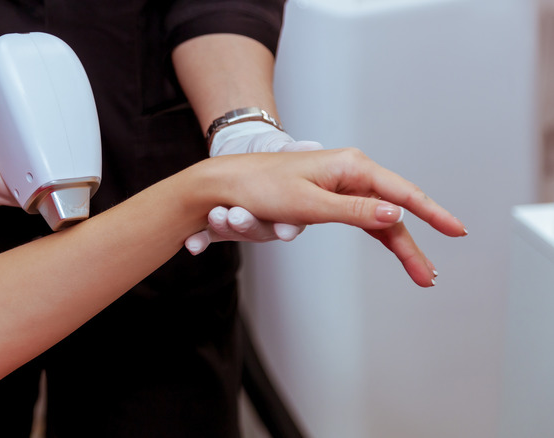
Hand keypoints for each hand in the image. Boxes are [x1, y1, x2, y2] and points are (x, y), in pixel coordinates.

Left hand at [185, 121, 322, 254]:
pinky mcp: (220, 223)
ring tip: (215, 214)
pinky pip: (209, 236)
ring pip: (234, 233)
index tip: (283, 231)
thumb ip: (297, 151)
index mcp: (290, 211)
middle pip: (259, 232)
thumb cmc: (270, 154)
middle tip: (236, 215)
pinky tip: (192, 245)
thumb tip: (312, 147)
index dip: (287, 229)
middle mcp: (266, 223)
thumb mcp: (284, 149)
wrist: (240, 150)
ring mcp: (242, 224)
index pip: (291, 225)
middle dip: (247, 226)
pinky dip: (200, 241)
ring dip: (223, 227)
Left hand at [208, 149, 466, 286]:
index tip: (456, 230)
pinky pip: (365, 218)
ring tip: (419, 272)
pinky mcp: (333, 198)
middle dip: (413, 244)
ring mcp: (343, 185)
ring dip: (399, 245)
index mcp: (351, 166)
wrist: (229, 183)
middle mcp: (352, 172)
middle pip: (394, 211)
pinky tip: (396, 250)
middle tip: (428, 276)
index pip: (402, 193)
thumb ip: (354, 210)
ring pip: (380, 218)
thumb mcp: (309, 203)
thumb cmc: (263, 187)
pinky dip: (380, 236)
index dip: (432, 213)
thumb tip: (395, 213)